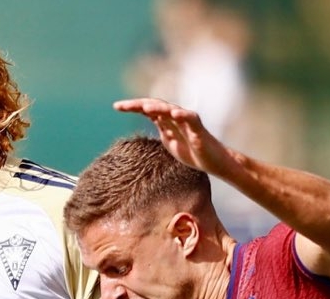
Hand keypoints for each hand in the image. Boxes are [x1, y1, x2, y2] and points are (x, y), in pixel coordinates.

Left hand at [112, 97, 238, 176]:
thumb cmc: (192, 152)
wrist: (213, 162)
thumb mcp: (170, 142)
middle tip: (121, 106)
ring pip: (170, 109)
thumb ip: (160, 130)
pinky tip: (173, 113)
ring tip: (145, 107)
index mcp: (166, 120)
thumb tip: (149, 121)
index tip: (116, 107)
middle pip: (155, 105)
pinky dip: (182, 114)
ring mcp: (186, 120)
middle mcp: (175, 116)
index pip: (147, 109)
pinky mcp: (198, 127)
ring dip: (157, 107)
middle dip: (137, 104)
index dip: (132, 106)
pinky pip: (189, 118)